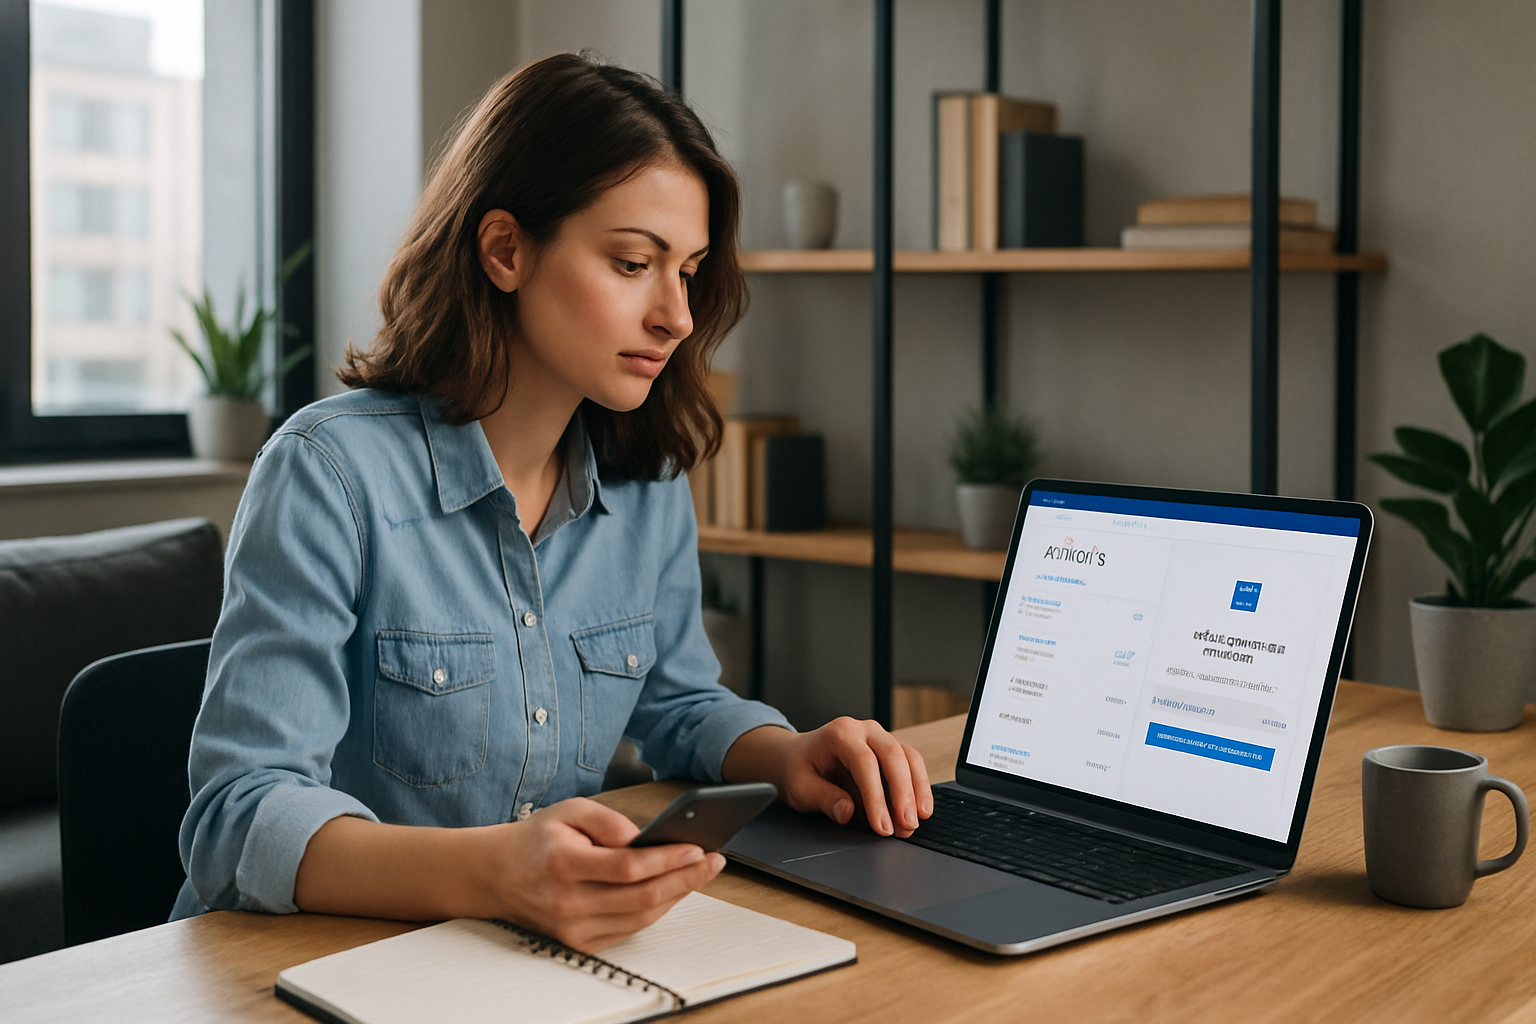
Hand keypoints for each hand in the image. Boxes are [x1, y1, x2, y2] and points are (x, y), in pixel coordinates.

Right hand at [482, 797, 724, 951]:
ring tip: (700, 873)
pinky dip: (656, 910)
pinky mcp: (579, 943)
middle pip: (642, 897)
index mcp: (563, 865)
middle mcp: (567, 903)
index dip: (668, 859)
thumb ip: (609, 821)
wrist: (497, 875)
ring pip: (641, 918)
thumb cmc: (537, 839)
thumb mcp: (569, 810)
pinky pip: (629, 929)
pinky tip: (673, 890)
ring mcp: (572, 929)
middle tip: (715, 861)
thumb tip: (646, 838)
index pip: (628, 868)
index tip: (697, 848)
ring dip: (677, 896)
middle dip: (686, 879)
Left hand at [723, 721, 932, 837]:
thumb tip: (847, 811)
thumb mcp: (801, 788)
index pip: (865, 762)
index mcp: (840, 733)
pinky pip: (910, 765)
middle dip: (904, 793)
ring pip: (909, 758)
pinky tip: (919, 811)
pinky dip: (917, 788)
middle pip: (893, 756)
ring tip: (917, 822)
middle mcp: (864, 730)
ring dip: (917, 791)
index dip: (877, 796)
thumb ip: (824, 798)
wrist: (797, 757)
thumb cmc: (798, 770)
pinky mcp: (890, 751)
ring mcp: (880, 738)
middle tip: (907, 825)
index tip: (882, 826)